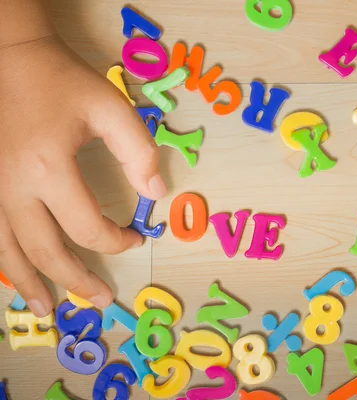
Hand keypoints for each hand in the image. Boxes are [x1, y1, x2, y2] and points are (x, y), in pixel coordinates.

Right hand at [0, 35, 164, 315]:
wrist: (11, 58)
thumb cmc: (64, 82)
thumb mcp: (111, 108)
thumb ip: (138, 150)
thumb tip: (157, 193)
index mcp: (48, 168)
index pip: (88, 227)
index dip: (117, 240)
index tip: (136, 237)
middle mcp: (12, 187)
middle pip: (45, 251)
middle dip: (76, 279)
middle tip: (100, 299)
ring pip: (8, 252)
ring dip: (31, 285)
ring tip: (48, 312)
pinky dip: (6, 263)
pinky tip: (16, 278)